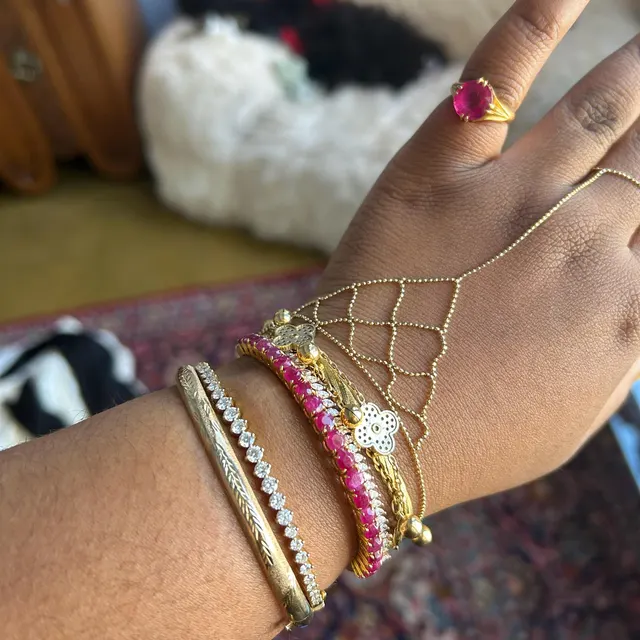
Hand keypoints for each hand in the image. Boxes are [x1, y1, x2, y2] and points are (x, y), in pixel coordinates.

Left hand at [315, 0, 639, 513]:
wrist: (358, 432)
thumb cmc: (464, 439)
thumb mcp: (571, 416)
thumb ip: (620, 350)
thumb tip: (636, 294)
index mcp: (625, 312)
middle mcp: (584, 244)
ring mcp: (509, 200)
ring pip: (607, 109)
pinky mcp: (435, 173)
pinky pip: (494, 78)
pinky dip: (536, 18)